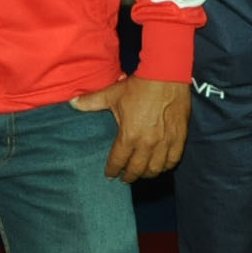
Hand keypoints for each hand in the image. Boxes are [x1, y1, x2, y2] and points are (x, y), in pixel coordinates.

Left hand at [72, 76, 188, 180]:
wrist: (166, 75)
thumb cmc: (139, 85)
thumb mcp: (112, 94)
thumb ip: (91, 102)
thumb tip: (72, 103)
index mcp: (129, 136)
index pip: (117, 162)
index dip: (112, 170)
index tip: (109, 174)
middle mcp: (147, 144)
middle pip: (136, 170)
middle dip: (128, 176)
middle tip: (124, 178)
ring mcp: (165, 142)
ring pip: (155, 169)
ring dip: (146, 174)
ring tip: (142, 173)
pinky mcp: (179, 138)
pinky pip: (173, 160)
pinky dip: (165, 166)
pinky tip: (161, 166)